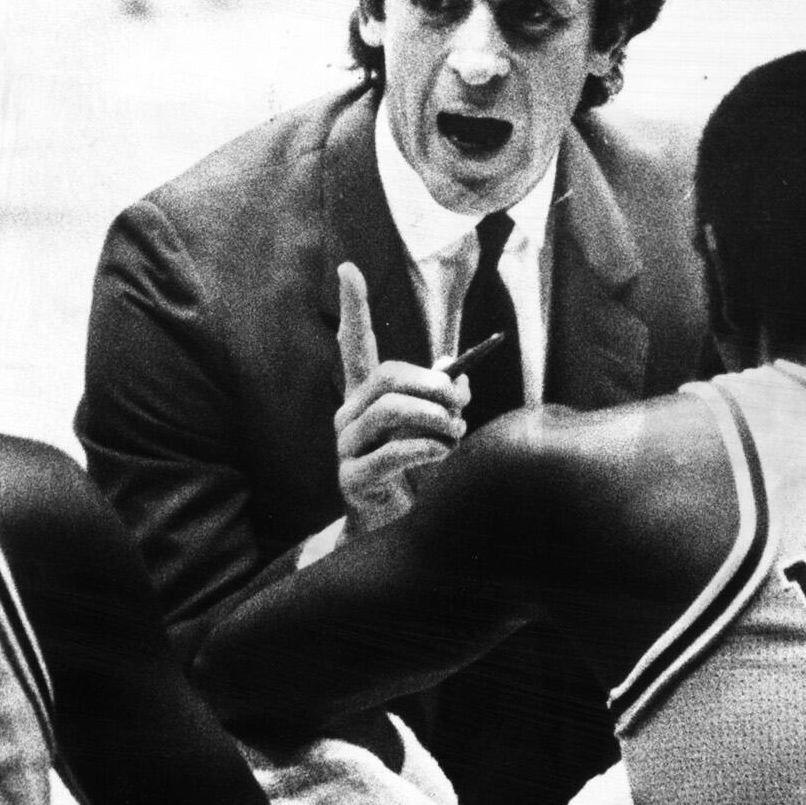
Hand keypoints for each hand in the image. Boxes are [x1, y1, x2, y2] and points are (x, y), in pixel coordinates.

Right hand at [334, 261, 468, 537]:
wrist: (395, 535)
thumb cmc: (418, 477)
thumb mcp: (435, 432)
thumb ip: (446, 400)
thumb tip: (460, 381)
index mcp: (365, 398)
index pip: (354, 344)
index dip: (352, 307)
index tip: (349, 269)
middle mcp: (349, 416)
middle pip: (386, 375)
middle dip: (431, 383)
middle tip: (460, 403)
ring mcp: (345, 446)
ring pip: (389, 409)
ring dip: (434, 418)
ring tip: (455, 435)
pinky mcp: (352, 478)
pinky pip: (392, 451)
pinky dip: (426, 449)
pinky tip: (442, 456)